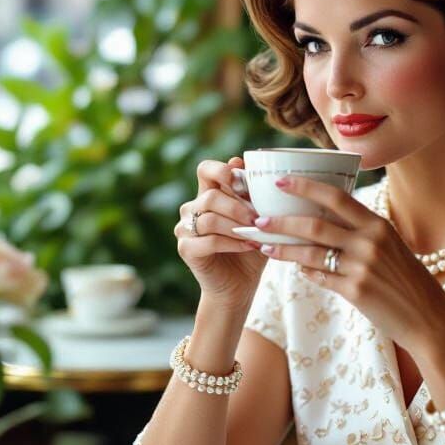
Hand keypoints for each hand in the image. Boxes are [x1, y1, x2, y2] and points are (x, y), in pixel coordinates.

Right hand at [175, 157, 264, 308]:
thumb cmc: (251, 249)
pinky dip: (232, 243)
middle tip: (259, 218)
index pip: (205, 169)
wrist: (240, 285)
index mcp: (208, 195)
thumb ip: (251, 193)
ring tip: (256, 235)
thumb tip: (240, 158)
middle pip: (210, 196)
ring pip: (209, 219)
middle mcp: (192, 209)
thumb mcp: (258, 219)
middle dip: (237, 206)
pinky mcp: (185, 249)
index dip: (221, 170)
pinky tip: (249, 246)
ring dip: (236, 226)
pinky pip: (208, 241)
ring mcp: (185, 229)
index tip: (242, 181)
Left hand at [251, 175, 444, 349]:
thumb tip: (325, 225)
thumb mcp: (390, 247)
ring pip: (310, 252)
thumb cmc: (408, 280)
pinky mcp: (355, 291)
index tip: (280, 181)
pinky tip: (297, 270)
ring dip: (283, 249)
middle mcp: (370, 241)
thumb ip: (361, 234)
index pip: (336, 196)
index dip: (306, 186)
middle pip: (315, 224)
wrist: (428, 318)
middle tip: (258, 219)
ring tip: (264, 246)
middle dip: (282, 221)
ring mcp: (362, 266)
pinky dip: (305, 272)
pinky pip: (320, 277)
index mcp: (378, 224)